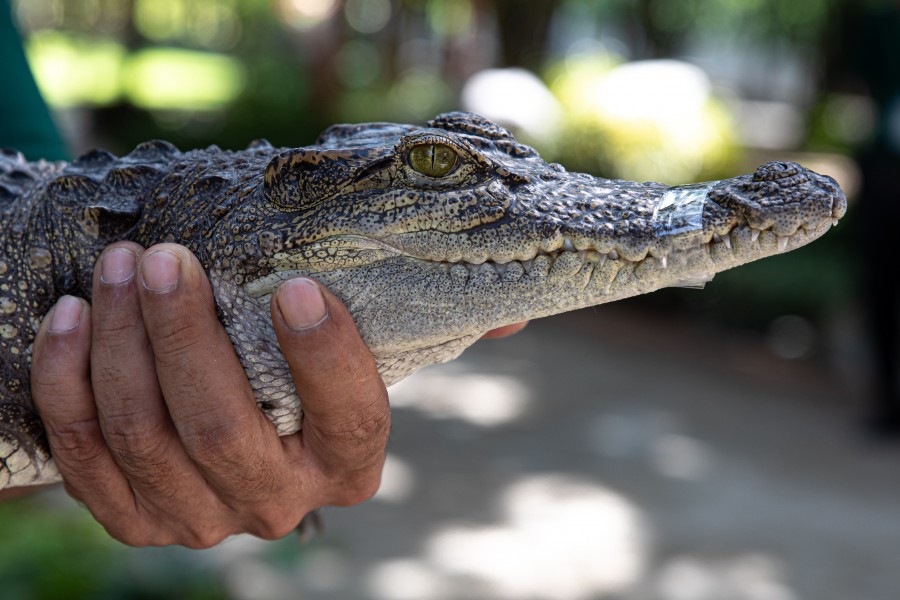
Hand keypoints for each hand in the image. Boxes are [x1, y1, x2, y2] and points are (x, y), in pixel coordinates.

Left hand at [30, 242, 390, 546]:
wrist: (234, 439)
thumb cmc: (287, 373)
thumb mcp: (321, 356)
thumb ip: (314, 325)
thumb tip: (285, 260)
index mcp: (346, 465)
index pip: (351, 420)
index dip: (326, 358)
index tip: (296, 287)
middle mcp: (277, 502)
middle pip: (221, 430)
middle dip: (183, 335)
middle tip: (165, 260)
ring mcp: (203, 520)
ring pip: (143, 436)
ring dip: (119, 341)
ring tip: (118, 268)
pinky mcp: (137, 522)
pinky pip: (84, 454)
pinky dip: (66, 381)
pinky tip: (71, 317)